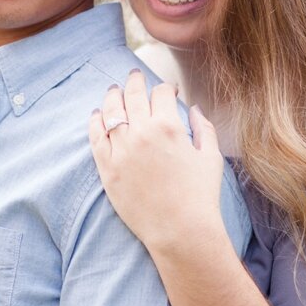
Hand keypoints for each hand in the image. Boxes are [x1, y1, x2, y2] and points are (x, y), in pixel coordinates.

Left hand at [87, 69, 225, 255]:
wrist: (179, 230)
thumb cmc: (200, 195)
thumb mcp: (211, 157)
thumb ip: (203, 127)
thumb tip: (193, 108)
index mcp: (169, 126)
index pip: (161, 93)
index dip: (165, 87)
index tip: (167, 90)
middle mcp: (142, 133)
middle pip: (133, 95)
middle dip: (135, 81)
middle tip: (134, 75)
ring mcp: (121, 149)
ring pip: (111, 110)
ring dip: (113, 96)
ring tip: (114, 90)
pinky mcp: (106, 167)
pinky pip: (95, 136)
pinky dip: (95, 121)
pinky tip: (97, 114)